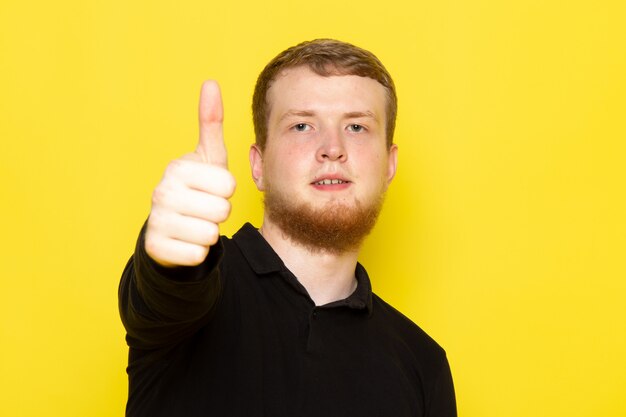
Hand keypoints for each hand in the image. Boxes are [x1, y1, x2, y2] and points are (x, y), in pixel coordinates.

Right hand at [144, 81, 235, 266]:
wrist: (168, 227)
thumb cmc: (195, 189)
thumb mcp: (206, 157)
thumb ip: (211, 123)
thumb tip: (211, 83)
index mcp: (177, 167)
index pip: (228, 184)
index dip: (225, 190)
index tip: (210, 188)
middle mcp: (161, 191)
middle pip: (222, 210)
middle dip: (219, 212)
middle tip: (203, 208)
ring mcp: (156, 220)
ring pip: (211, 234)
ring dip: (208, 233)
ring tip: (194, 223)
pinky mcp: (156, 248)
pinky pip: (198, 255)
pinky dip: (197, 252)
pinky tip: (185, 241)